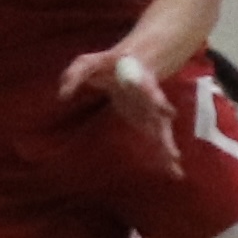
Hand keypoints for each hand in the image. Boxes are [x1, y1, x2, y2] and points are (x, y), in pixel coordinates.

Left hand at [59, 47, 180, 176]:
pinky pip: (160, 142)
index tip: (161, 107)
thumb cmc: (108, 65)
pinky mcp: (151, 124)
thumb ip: (75, 75)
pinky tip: (174, 173)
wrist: (129, 68)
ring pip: (162, 132)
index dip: (152, 97)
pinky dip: (166, 158)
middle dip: (164, 125)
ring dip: (167, 149)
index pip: (145, 88)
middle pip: (159, 112)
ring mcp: (152, 112)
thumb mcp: (88, 64)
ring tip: (175, 169)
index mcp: (138, 80)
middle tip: (170, 139)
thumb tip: (62, 96)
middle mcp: (150, 98)